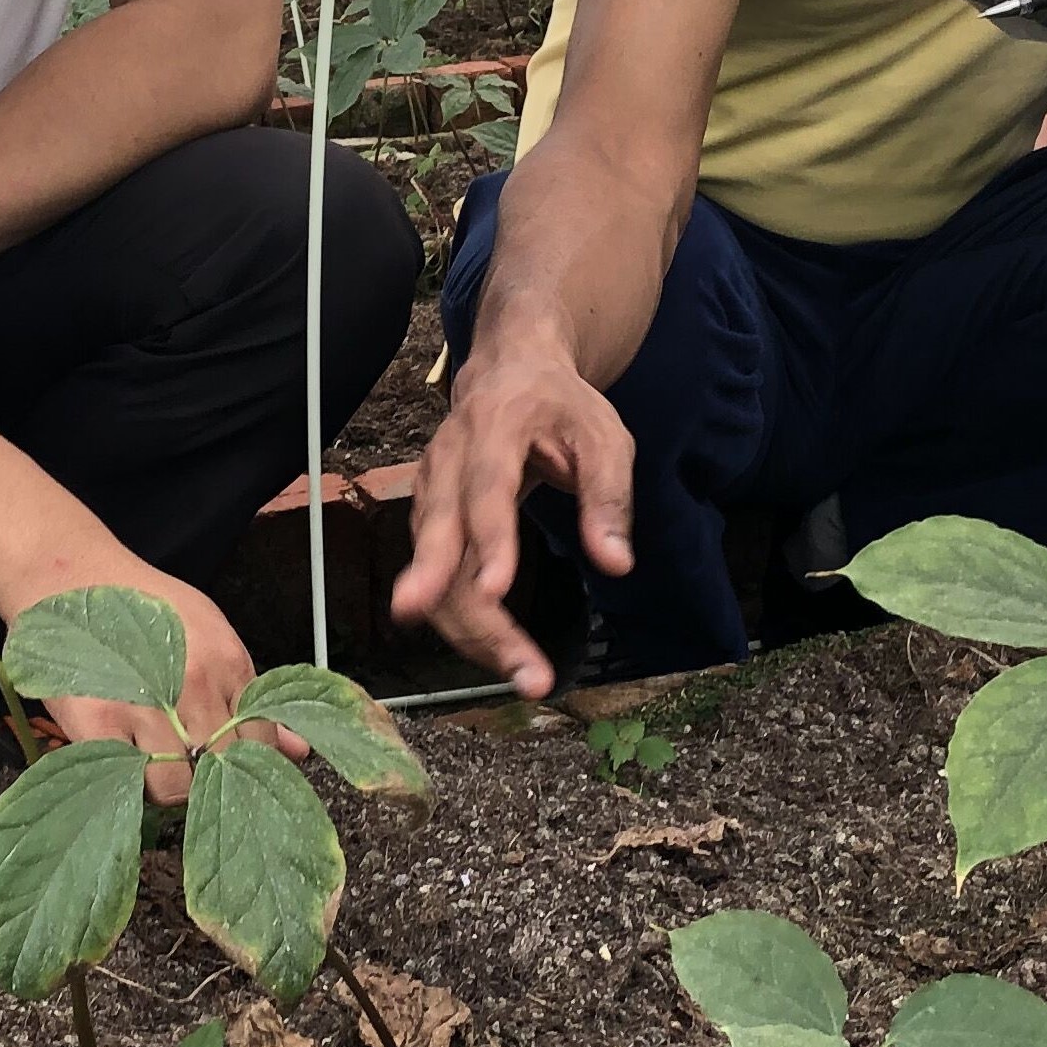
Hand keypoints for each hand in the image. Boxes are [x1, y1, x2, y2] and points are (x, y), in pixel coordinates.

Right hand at [2, 558, 295, 797]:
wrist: (66, 575)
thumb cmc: (140, 606)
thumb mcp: (209, 634)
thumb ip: (251, 694)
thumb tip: (300, 750)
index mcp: (229, 662)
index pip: (259, 744)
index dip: (244, 765)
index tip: (224, 767)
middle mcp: (195, 685)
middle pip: (220, 770)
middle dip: (206, 780)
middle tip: (180, 764)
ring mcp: (146, 705)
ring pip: (176, 788)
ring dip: (163, 784)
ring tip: (146, 758)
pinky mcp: (96, 724)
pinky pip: (129, 782)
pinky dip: (127, 782)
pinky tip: (119, 758)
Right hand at [388, 335, 628, 698]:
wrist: (507, 371)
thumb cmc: (560, 405)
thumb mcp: (604, 435)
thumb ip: (608, 496)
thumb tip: (616, 564)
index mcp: (492, 428)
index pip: (485, 489)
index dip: (488, 540)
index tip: (496, 589)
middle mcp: (447, 462)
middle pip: (442, 539)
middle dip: (462, 603)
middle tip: (498, 660)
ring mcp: (431, 493)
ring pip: (437, 571)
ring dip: (474, 630)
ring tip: (524, 675)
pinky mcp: (430, 521)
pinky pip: (440, 580)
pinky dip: (467, 622)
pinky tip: (501, 654)